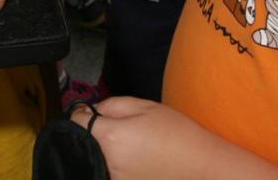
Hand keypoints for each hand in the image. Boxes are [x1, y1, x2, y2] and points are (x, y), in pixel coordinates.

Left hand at [69, 97, 217, 179]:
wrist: (201, 166)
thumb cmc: (176, 132)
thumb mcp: (146, 107)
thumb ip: (113, 105)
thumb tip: (93, 110)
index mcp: (110, 137)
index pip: (76, 122)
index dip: (80, 113)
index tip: (89, 111)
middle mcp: (107, 162)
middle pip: (85, 142)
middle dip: (92, 132)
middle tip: (112, 127)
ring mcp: (115, 179)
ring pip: (96, 158)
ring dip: (103, 150)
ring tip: (127, 145)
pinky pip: (108, 172)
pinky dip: (114, 165)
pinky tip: (133, 160)